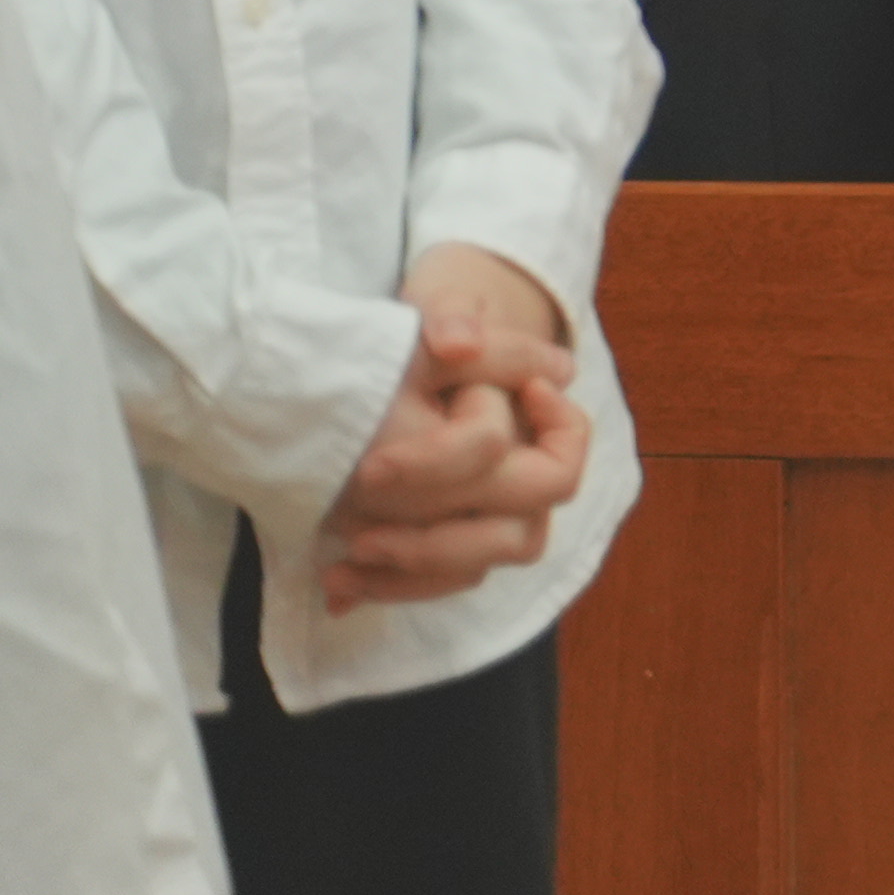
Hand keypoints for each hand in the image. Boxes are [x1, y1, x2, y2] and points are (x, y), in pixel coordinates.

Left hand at [317, 248, 587, 611]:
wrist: (409, 351)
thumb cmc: (436, 330)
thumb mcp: (440, 307)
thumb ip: (455, 317)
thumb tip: (459, 341)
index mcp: (542, 423)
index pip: (556, 464)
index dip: (494, 454)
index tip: (432, 422)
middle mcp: (527, 478)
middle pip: (519, 528)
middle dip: (443, 525)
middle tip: (366, 501)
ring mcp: (490, 517)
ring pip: (481, 567)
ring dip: (417, 566)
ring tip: (350, 553)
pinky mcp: (446, 545)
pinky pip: (437, 585)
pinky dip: (390, 587)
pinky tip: (337, 581)